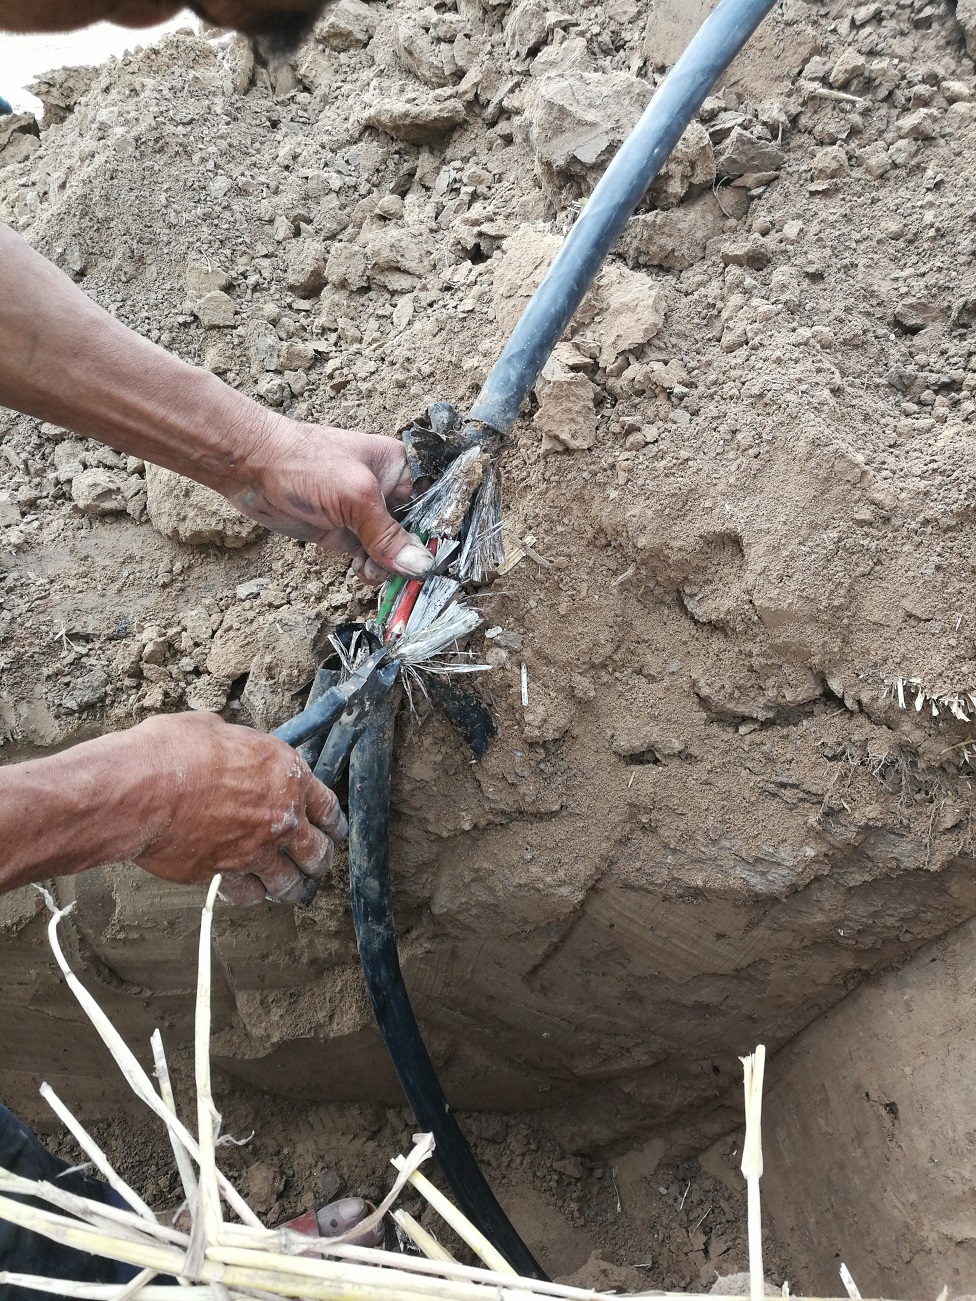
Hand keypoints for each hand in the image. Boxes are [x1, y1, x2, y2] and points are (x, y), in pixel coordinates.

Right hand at [130, 713, 345, 905]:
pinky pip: (248, 895)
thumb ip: (237, 748)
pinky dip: (250, 895)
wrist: (142, 790)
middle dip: (318, 860)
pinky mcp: (224, 874)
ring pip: (289, 884)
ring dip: (290, 887)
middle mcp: (280, 817)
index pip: (328, 807)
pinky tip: (247, 891)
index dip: (333, 822)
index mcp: (286, 775)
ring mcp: (255, 851)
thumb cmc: (174, 751)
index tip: (333, 830)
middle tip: (313, 863)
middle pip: (317, 852)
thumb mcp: (216, 731)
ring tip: (288, 888)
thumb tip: (230, 746)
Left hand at [229, 417, 432, 585]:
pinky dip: (367, 568)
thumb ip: (387, 535)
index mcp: (398, 469)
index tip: (431, 563)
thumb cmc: (303, 464)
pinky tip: (358, 568)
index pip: (430, 508)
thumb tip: (421, 566)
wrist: (250, 467)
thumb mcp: (354, 498)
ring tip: (367, 568)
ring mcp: (363, 513)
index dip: (432, 536)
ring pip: (390, 552)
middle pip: (412, 535)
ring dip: (383, 566)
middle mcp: (385, 491)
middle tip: (392, 569)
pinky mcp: (343, 531)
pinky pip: (368, 557)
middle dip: (404, 557)